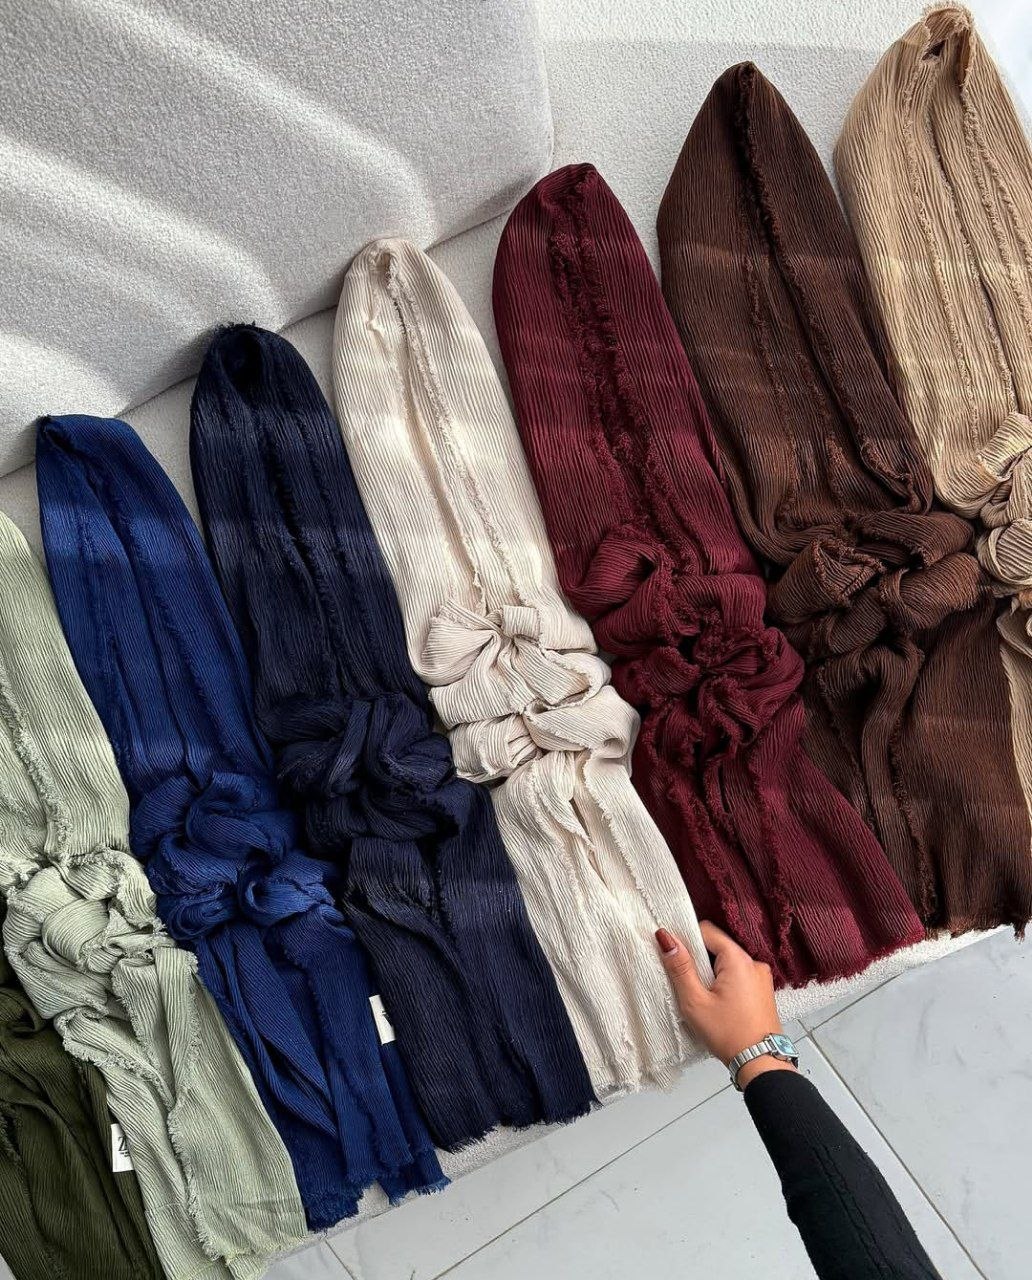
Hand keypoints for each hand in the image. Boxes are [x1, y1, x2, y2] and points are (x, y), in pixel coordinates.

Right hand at [655, 921, 795, 1088]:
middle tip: (691, 985)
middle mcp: (754, 961)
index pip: (707, 931)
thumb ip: (680, 967)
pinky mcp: (764, 989)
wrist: (761, 1063)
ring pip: (729, 961)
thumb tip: (665, 937)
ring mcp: (762, 976)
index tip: (677, 960)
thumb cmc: (727, 1034)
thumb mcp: (695, 1001)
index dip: (688, 940)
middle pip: (718, 946)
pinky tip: (720, 1003)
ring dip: (713, 972)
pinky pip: (740, 974)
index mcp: (738, 959)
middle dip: (701, 960)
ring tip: (706, 997)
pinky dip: (727, 982)